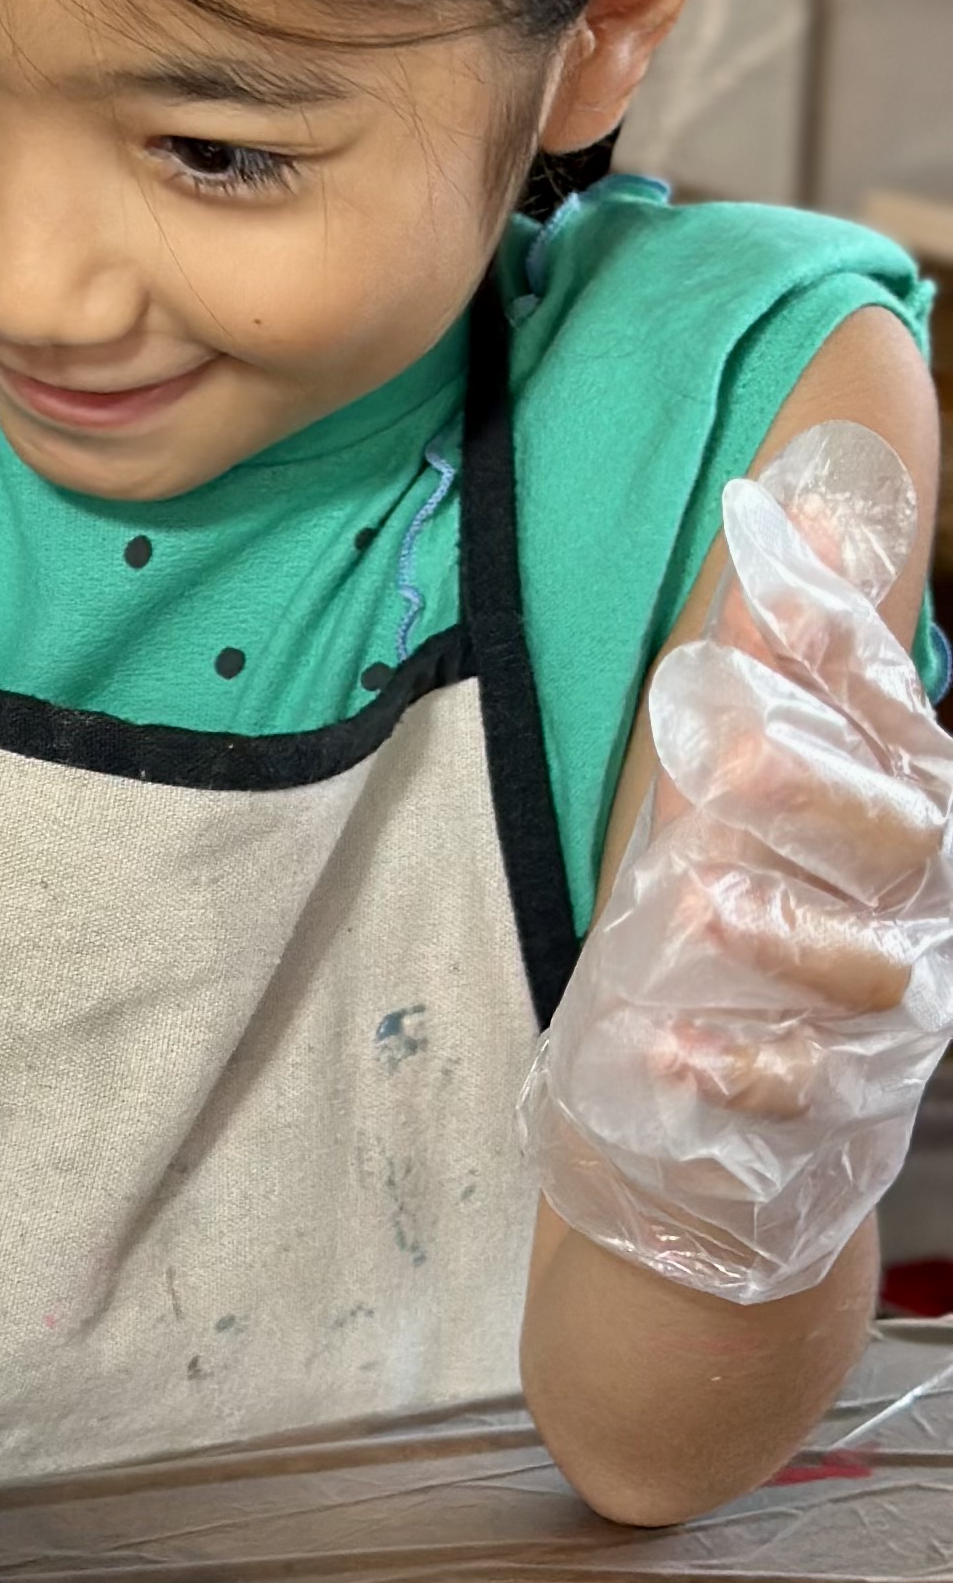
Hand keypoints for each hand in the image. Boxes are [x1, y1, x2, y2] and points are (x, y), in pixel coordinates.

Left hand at [522, 420, 952, 1300]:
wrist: (719, 1148)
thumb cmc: (743, 916)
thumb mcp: (736, 764)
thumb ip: (793, 628)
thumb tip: (833, 434)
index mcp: (896, 789)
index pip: (875, 689)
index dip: (828, 618)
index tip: (757, 539)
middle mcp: (913, 896)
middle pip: (901, 824)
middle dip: (813, 776)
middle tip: (713, 732)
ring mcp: (879, 1010)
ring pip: (873, 962)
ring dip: (787, 929)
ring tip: (698, 900)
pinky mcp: (822, 1112)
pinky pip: (805, 1091)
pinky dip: (741, 1069)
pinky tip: (668, 1047)